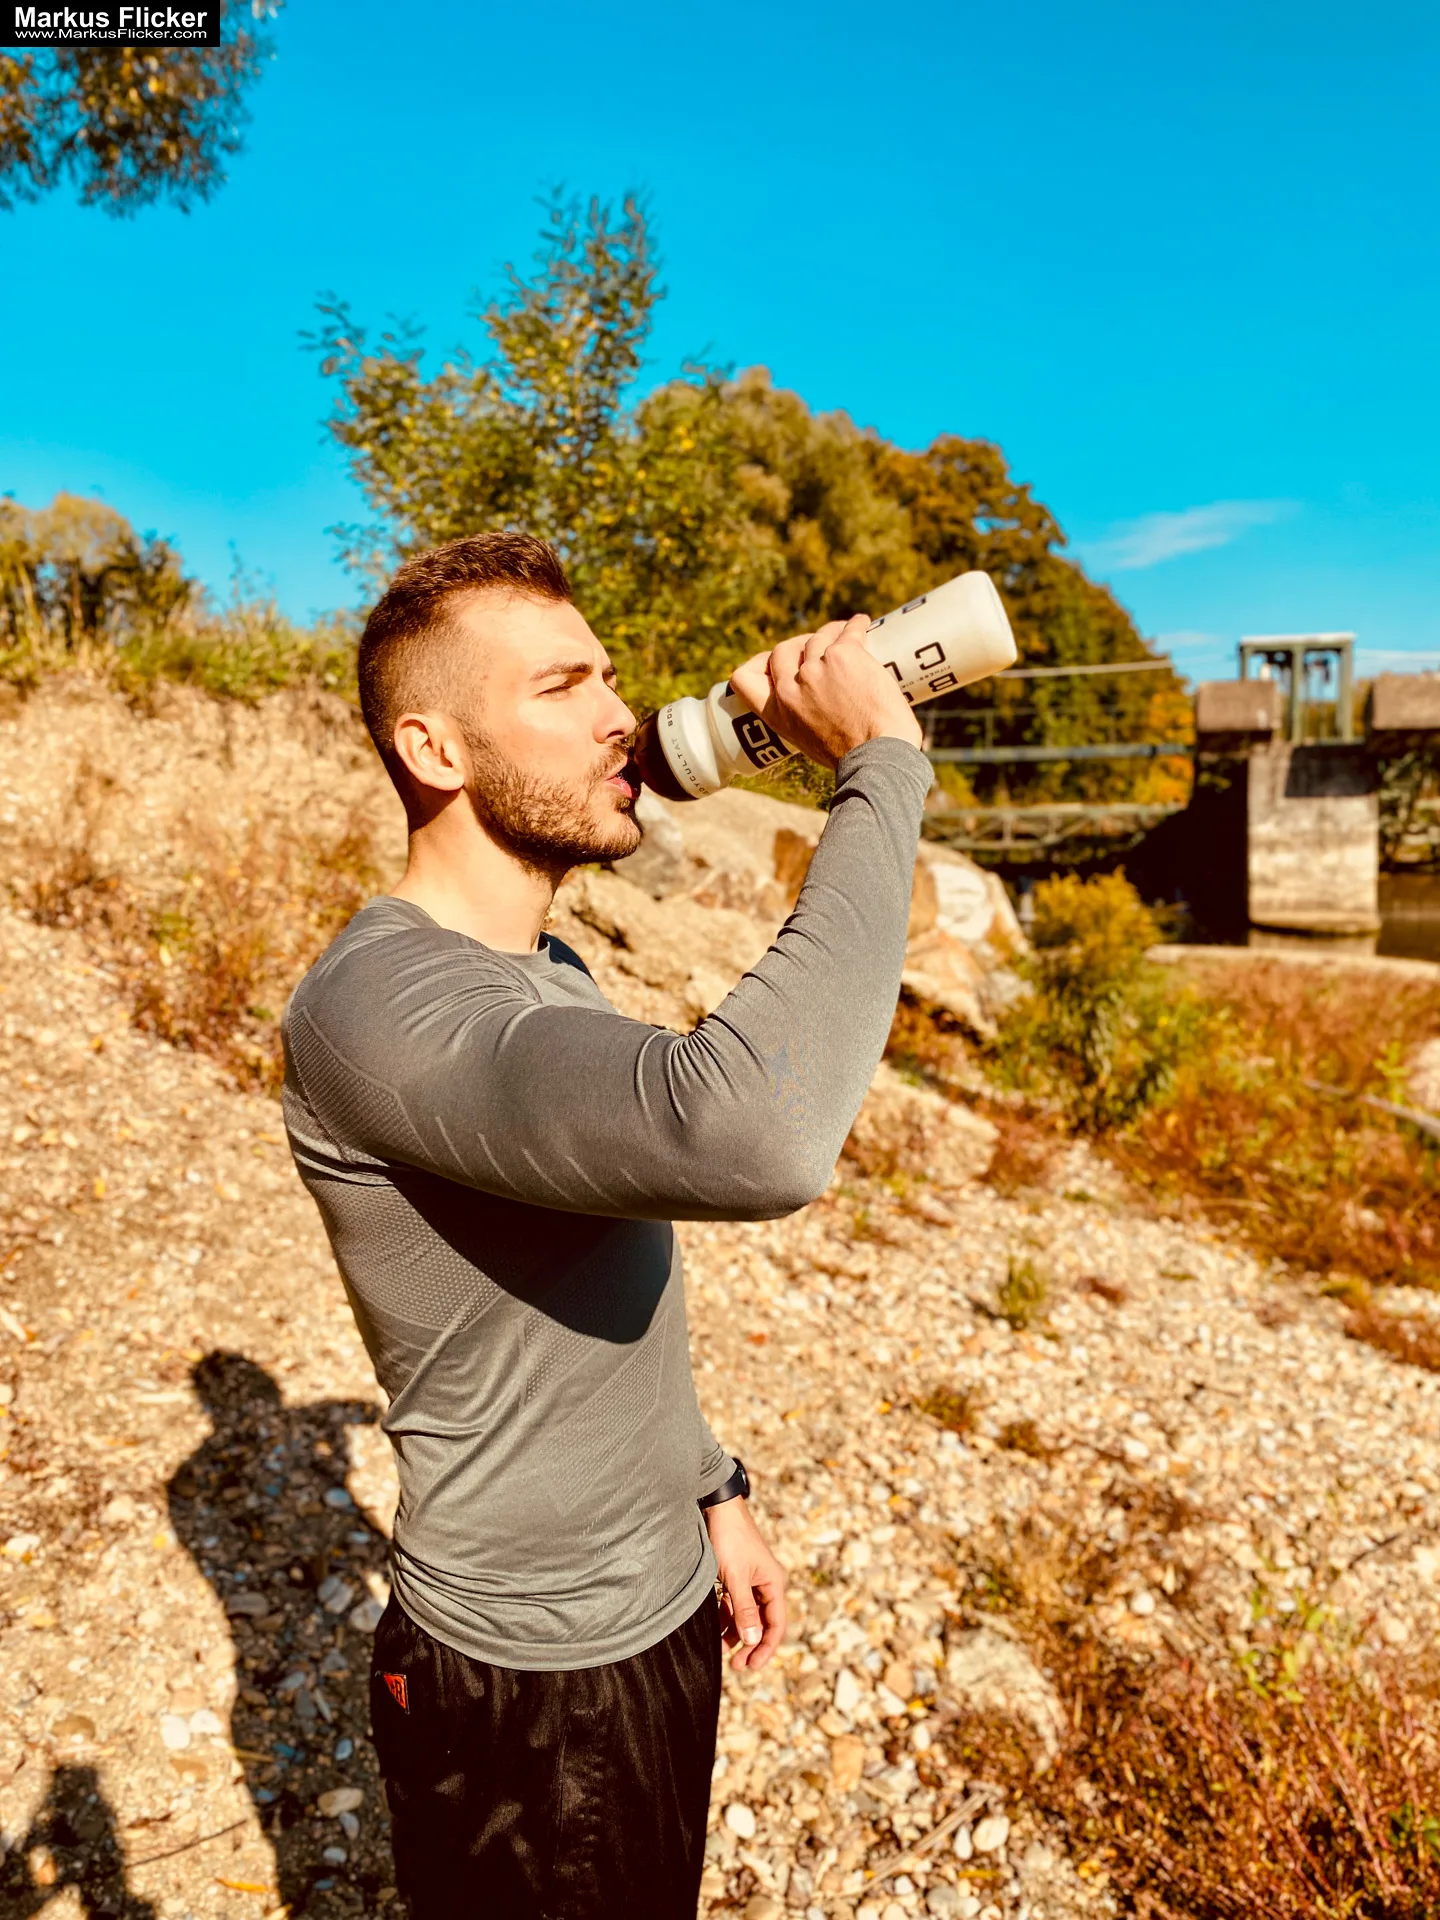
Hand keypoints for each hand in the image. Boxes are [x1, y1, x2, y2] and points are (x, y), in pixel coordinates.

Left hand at [705, 1497, 786, 1671]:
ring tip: (721, 1650)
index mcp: (774, 1583)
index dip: (766, 1649)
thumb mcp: (735, 1577)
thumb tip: (754, 1640)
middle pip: (763, 1623)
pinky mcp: (737, 1576)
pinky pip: (736, 1604)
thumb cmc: (729, 1538)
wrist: (717, 1507)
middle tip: (736, 1665)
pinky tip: (716, 1629)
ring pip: (748, 1616)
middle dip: (751, 1646)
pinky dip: (728, 1618)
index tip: (751, 1667)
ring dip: (737, 1633)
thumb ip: (744, 1609)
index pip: (776, 1625)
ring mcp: (752, 1580)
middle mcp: (767, 1584)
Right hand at [729, 614, 923, 769]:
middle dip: (800, 645)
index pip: (744, 678)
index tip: (777, 663)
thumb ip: (800, 717)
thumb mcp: (807, 742)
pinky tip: (862, 624)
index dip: (760, 665)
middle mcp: (790, 687)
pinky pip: (849, 630)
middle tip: (820, 648)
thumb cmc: (851, 756)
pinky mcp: (843, 654)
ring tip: (847, 637)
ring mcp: (816, 668)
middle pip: (784, 649)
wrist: (878, 756)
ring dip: (832, 634)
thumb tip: (814, 702)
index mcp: (777, 712)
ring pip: (819, 638)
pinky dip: (857, 626)